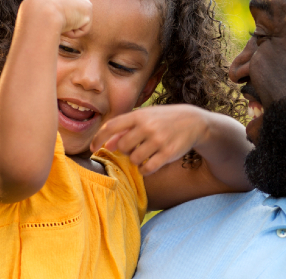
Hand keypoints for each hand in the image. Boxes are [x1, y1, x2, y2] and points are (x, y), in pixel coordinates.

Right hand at [21, 0, 91, 36]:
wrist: (41, 10)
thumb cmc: (35, 9)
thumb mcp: (40, 2)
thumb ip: (48, 6)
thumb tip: (42, 16)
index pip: (70, 5)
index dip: (61, 14)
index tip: (53, 17)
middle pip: (76, 14)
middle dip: (67, 21)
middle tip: (55, 22)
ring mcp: (85, 2)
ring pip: (77, 23)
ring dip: (67, 27)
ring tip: (57, 22)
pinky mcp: (88, 15)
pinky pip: (80, 31)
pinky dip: (71, 33)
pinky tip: (64, 27)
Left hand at [90, 105, 210, 174]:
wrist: (193, 121)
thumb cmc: (163, 119)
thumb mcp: (145, 117)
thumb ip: (126, 129)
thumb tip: (107, 144)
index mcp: (139, 115)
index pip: (111, 126)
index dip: (98, 138)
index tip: (92, 147)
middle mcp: (147, 127)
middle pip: (123, 146)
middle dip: (125, 150)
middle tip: (134, 147)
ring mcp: (158, 140)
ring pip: (134, 159)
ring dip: (136, 160)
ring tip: (144, 154)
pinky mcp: (168, 154)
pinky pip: (147, 168)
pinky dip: (144, 169)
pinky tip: (148, 164)